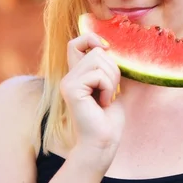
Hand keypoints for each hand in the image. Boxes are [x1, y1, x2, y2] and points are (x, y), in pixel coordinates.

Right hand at [60, 33, 124, 171]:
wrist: (102, 143)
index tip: (106, 50)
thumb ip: (107, 68)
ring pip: (99, 59)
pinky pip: (99, 75)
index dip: (92, 39)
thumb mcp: (111, 87)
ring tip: (106, 99)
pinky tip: (103, 104)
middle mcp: (69, 76)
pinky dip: (109, 89)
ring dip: (112, 80)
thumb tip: (111, 47)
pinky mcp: (71, 90)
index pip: (76, 43)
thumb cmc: (108, 119)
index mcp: (77, 75)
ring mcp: (68, 82)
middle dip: (113, 70)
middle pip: (97, 51)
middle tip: (111, 92)